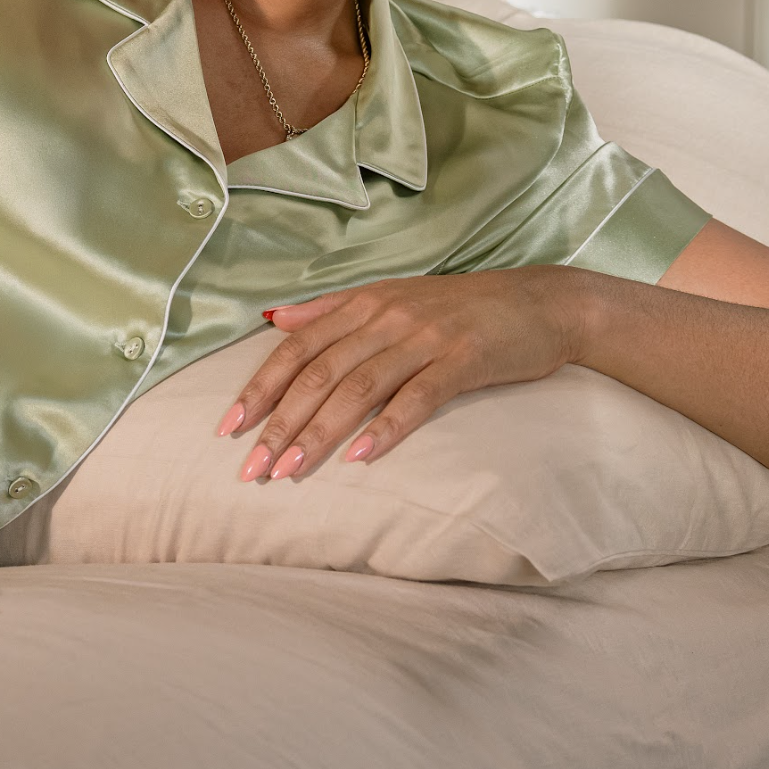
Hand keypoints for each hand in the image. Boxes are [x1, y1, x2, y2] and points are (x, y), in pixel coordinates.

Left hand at [223, 268, 589, 479]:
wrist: (540, 302)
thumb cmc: (461, 308)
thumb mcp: (390, 298)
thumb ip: (332, 311)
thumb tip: (277, 321)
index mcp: (362, 305)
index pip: (296, 350)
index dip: (260, 389)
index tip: (228, 429)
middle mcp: (386, 319)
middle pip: (319, 373)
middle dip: (279, 423)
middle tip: (252, 468)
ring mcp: (424, 338)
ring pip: (358, 388)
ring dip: (320, 432)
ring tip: (290, 470)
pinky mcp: (463, 360)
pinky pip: (418, 397)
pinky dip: (388, 428)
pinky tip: (363, 457)